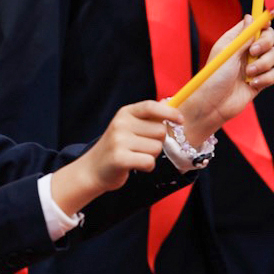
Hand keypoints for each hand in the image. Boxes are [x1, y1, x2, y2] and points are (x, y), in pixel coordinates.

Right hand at [52, 99, 183, 211]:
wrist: (92, 170)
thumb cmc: (117, 147)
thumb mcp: (128, 126)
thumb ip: (148, 116)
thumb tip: (170, 103)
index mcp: (125, 113)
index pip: (151, 106)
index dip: (169, 113)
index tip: (181, 120)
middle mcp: (121, 124)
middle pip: (160, 131)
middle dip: (157, 142)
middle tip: (142, 147)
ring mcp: (119, 141)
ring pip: (156, 148)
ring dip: (151, 155)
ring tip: (135, 156)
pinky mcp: (120, 158)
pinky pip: (149, 161)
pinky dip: (147, 166)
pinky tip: (135, 165)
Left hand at [183, 23, 273, 141]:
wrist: (212, 105)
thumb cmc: (214, 77)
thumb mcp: (228, 53)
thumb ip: (243, 36)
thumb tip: (251, 16)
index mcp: (236, 41)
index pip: (255, 26)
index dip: (263, 23)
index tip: (265, 25)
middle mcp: (247, 52)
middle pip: (269, 38)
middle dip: (265, 43)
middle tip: (253, 52)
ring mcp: (255, 66)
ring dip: (264, 64)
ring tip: (249, 73)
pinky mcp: (260, 81)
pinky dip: (266, 78)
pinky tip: (252, 84)